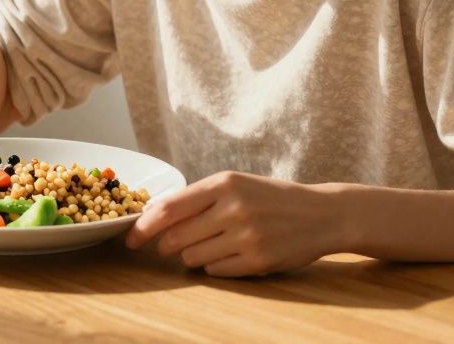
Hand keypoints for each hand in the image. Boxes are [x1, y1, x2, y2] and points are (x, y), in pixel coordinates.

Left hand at [125, 171, 344, 276]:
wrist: (322, 213)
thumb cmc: (271, 198)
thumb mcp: (236, 185)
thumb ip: (197, 198)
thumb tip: (152, 217)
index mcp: (224, 183)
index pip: (169, 208)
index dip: (143, 227)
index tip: (131, 239)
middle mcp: (233, 208)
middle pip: (176, 237)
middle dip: (167, 245)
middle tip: (171, 246)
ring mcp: (246, 236)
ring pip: (193, 257)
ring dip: (193, 256)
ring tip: (214, 244)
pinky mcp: (258, 261)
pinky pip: (215, 271)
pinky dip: (215, 266)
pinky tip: (232, 254)